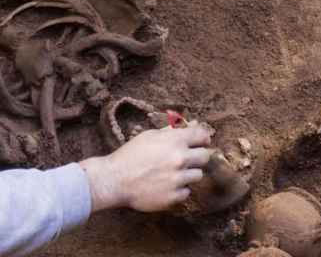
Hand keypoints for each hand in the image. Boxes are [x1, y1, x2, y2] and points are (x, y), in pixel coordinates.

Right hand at [79, 123, 212, 212]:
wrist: (115, 180)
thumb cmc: (130, 155)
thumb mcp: (149, 136)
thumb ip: (172, 131)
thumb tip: (194, 124)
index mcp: (174, 141)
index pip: (202, 136)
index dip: (202, 138)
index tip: (199, 142)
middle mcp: (180, 159)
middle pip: (205, 157)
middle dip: (197, 157)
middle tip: (183, 160)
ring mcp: (178, 179)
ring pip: (198, 175)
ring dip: (187, 174)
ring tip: (170, 174)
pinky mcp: (175, 196)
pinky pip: (187, 191)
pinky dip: (178, 189)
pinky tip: (164, 186)